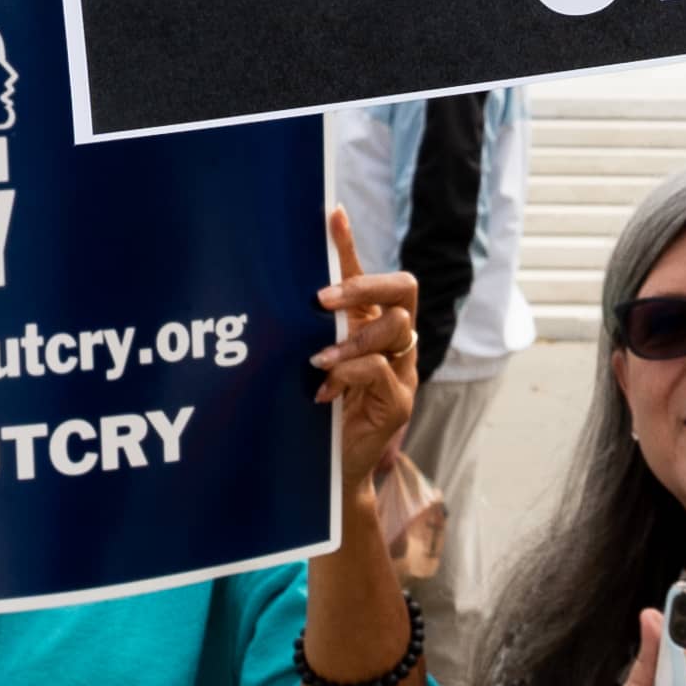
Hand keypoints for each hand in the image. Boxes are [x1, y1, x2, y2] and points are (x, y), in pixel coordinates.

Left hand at [313, 209, 419, 495]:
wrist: (333, 469)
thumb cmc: (323, 408)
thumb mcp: (314, 361)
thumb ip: (310, 330)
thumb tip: (281, 281)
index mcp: (375, 325)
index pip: (371, 274)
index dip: (352, 245)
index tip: (330, 216)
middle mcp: (396, 342)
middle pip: (403, 290)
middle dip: (363, 287)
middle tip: (322, 299)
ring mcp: (404, 370)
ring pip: (397, 329)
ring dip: (353, 339)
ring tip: (319, 358)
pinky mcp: (401, 402)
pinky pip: (383, 370)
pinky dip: (351, 372)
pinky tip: (324, 388)